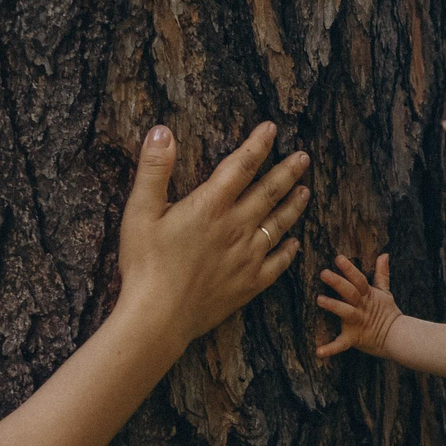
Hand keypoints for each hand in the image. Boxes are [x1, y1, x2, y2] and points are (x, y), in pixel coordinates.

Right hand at [115, 122, 310, 347]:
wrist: (159, 316)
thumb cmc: (145, 264)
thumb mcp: (140, 211)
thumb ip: (154, 170)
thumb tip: (163, 132)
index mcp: (211, 206)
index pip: (241, 166)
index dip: (258, 144)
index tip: (272, 129)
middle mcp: (237, 227)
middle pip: (269, 192)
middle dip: (288, 171)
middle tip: (304, 158)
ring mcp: (248, 256)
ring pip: (279, 224)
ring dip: (294, 205)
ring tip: (306, 191)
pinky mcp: (250, 283)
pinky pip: (278, 263)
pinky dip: (289, 250)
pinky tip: (295, 244)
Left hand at [314, 254, 402, 359]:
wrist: (397, 337)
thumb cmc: (388, 313)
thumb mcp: (385, 292)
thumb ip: (381, 273)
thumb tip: (384, 254)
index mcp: (368, 295)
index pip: (358, 279)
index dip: (349, 269)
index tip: (338, 258)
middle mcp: (362, 307)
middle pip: (350, 292)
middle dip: (338, 283)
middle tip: (324, 273)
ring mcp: (358, 322)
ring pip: (346, 312)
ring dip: (334, 306)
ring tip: (319, 300)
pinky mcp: (354, 338)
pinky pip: (341, 344)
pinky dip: (331, 349)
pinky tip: (319, 352)